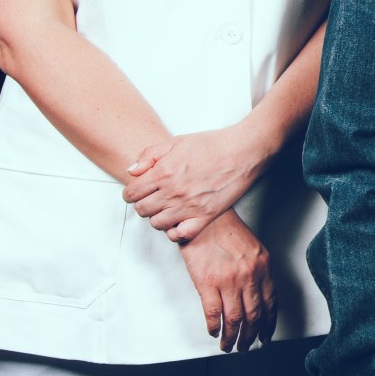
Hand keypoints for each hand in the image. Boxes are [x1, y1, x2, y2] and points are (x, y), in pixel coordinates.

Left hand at [123, 121, 275, 241]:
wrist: (243, 150)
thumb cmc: (212, 144)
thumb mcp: (177, 141)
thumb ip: (149, 155)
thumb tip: (132, 171)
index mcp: (163, 172)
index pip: (131, 194)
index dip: (132, 192)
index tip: (138, 191)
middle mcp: (172, 192)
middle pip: (142, 210)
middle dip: (143, 204)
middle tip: (153, 198)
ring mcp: (188, 206)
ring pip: (157, 223)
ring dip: (158, 216)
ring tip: (167, 208)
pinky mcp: (205, 216)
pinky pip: (179, 234)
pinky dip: (175, 231)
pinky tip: (179, 221)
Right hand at [178, 212, 275, 351]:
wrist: (202, 218)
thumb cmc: (224, 230)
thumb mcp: (252, 248)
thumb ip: (257, 271)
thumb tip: (258, 294)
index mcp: (263, 266)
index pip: (271, 302)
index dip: (269, 323)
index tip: (266, 335)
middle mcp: (249, 276)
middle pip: (255, 315)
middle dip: (252, 335)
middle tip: (246, 346)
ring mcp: (228, 281)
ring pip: (235, 319)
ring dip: (232, 337)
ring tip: (229, 346)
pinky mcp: (207, 283)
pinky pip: (214, 313)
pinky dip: (215, 327)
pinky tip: (214, 332)